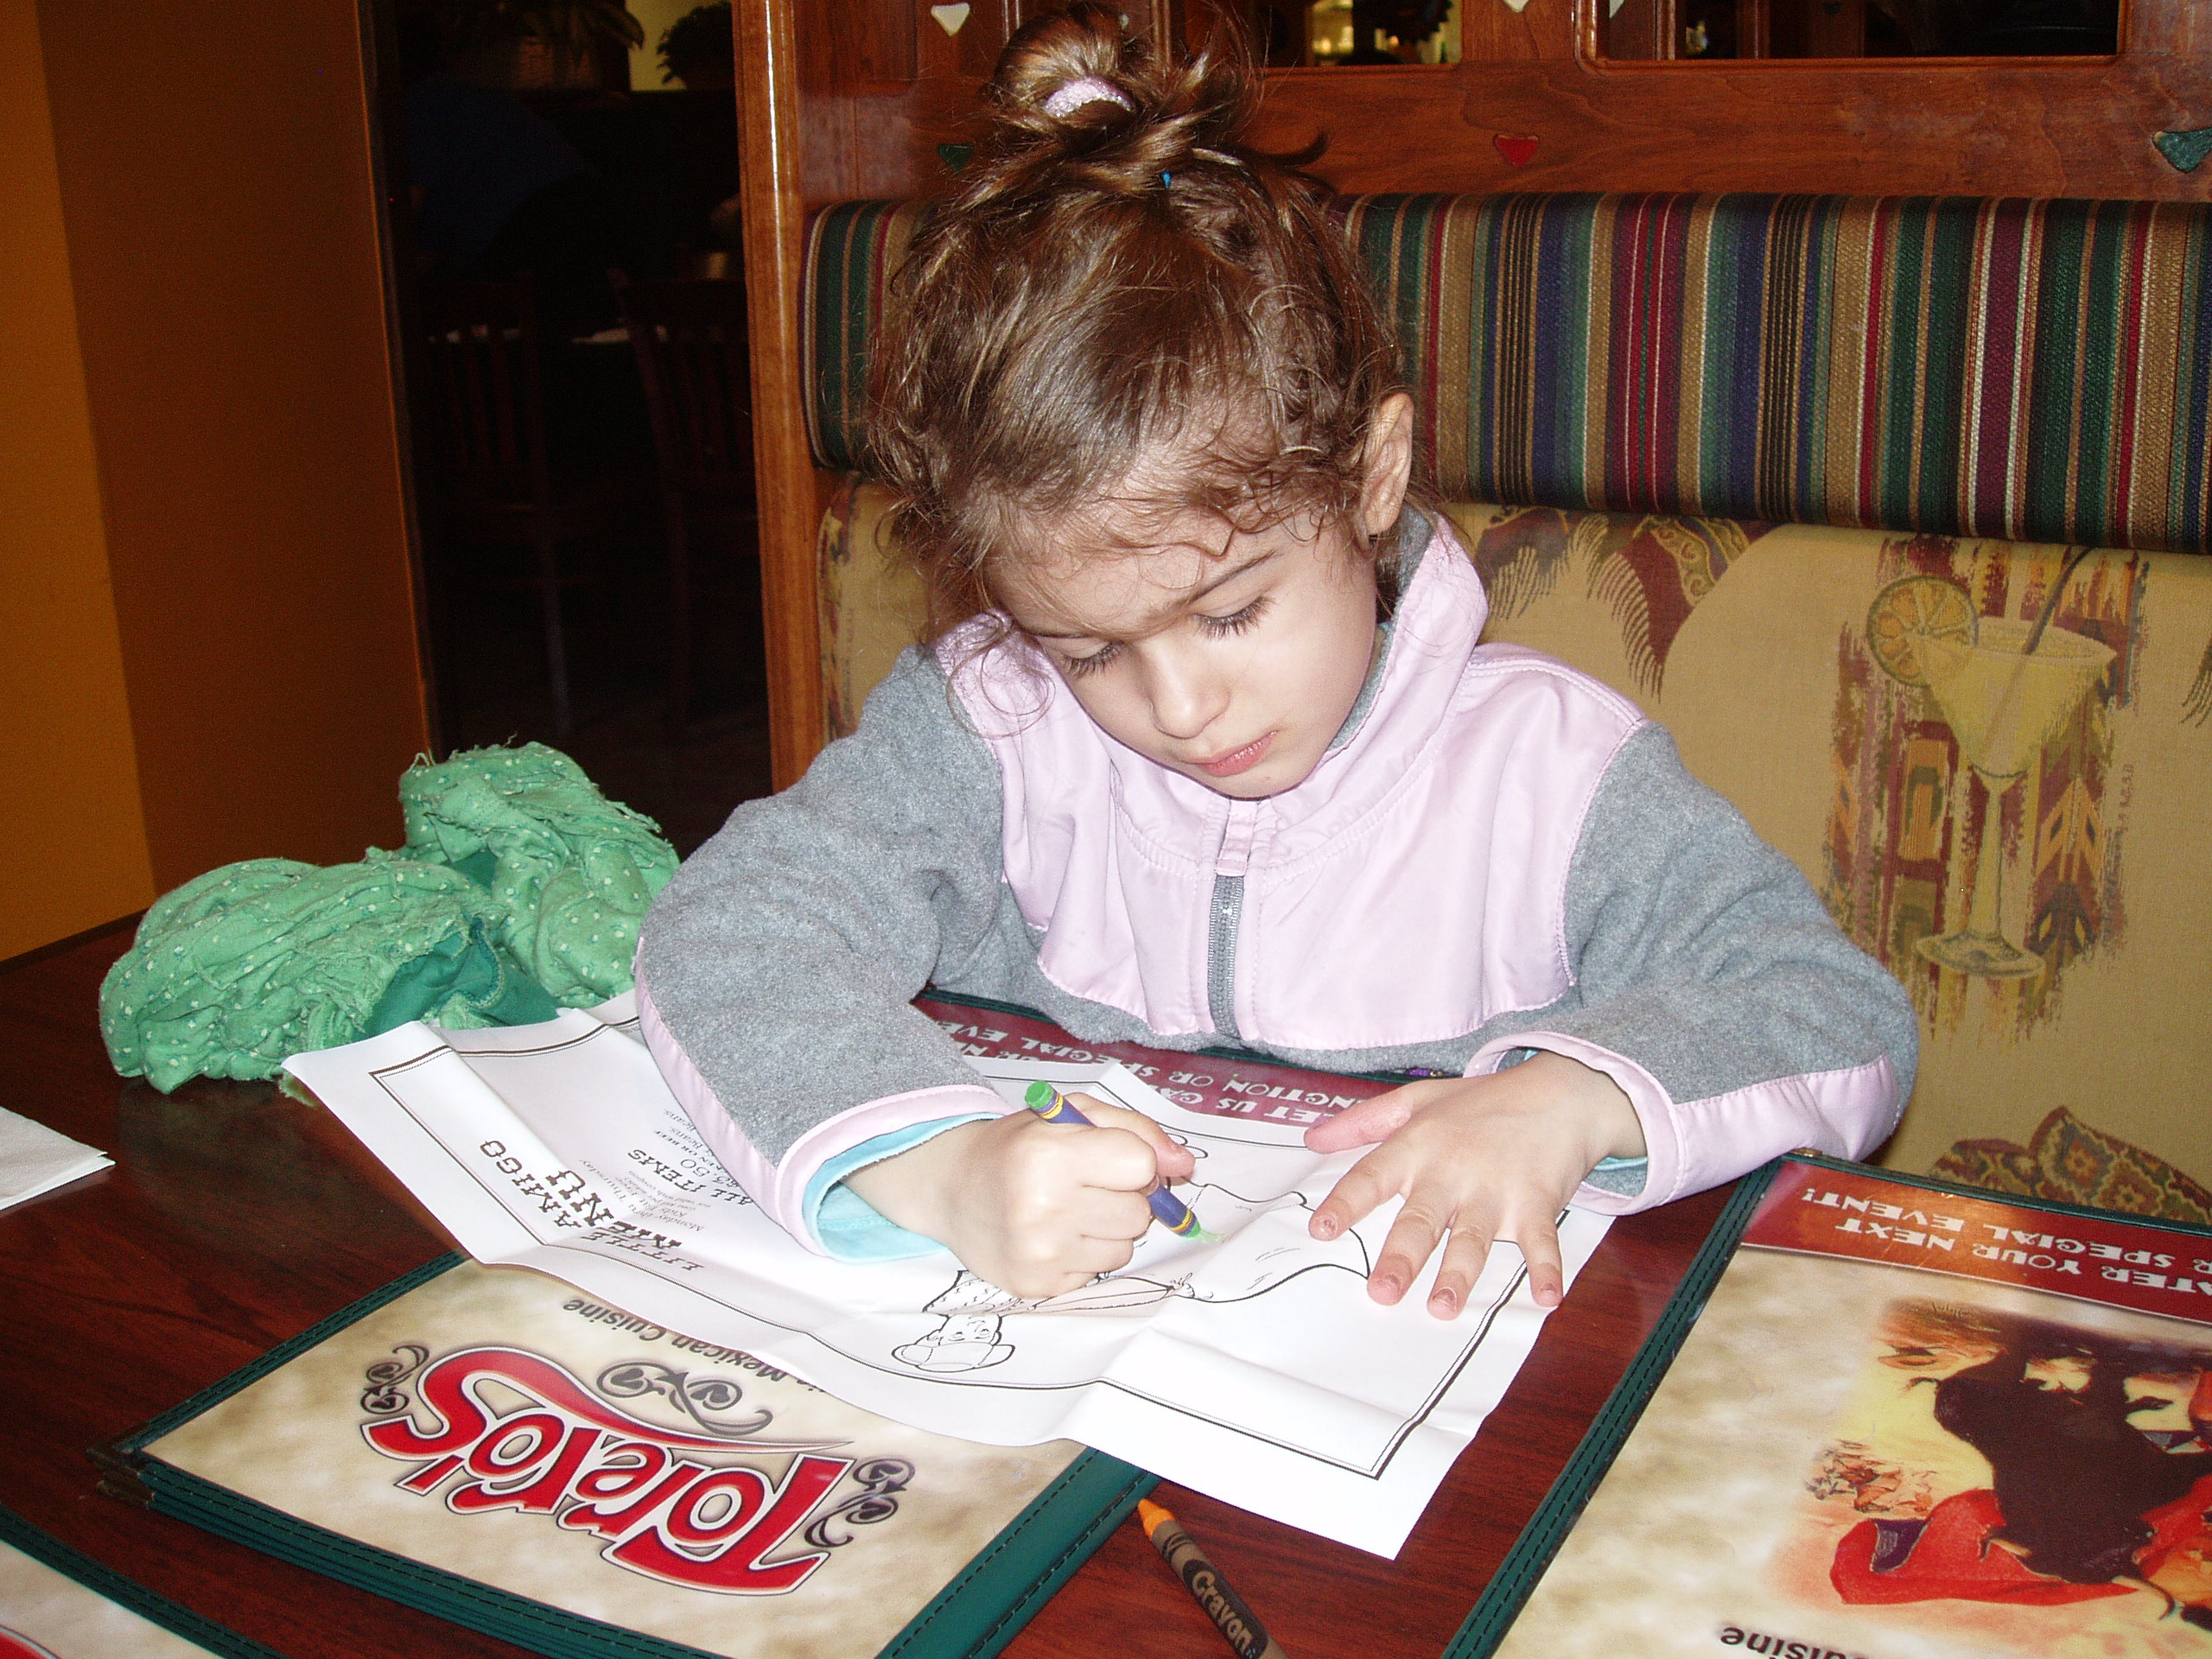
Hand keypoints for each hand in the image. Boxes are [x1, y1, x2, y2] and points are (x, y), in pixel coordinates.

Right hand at [843, 1095, 1195, 1299]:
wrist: (952, 1188)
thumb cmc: (1019, 1145)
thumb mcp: (1072, 1115)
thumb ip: (1136, 1130)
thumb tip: (1185, 1165)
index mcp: (1049, 1154)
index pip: (1140, 1166)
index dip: (1134, 1161)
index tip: (1107, 1158)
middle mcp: (1042, 1208)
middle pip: (1139, 1213)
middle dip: (1123, 1197)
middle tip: (1085, 1185)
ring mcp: (1039, 1253)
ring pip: (1124, 1247)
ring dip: (1107, 1229)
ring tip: (1068, 1210)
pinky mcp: (1037, 1286)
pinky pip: (1099, 1272)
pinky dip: (1085, 1255)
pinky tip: (1053, 1236)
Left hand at [1304, 1053, 1642, 1317]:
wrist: (1560, 1092)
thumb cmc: (1483, 1101)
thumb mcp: (1418, 1100)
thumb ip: (1363, 1121)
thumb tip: (1312, 1140)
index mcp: (1417, 1147)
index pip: (1372, 1177)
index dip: (1346, 1203)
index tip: (1322, 1230)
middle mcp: (1451, 1171)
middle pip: (1421, 1220)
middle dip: (1402, 1257)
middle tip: (1383, 1292)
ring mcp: (1496, 1189)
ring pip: (1472, 1238)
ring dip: (1459, 1274)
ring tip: (1442, 1306)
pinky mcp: (1537, 1202)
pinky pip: (1541, 1241)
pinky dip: (1547, 1269)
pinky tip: (1546, 1297)